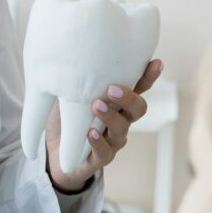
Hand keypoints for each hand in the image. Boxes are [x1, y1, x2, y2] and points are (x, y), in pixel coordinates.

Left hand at [46, 59, 163, 192]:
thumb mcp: (68, 93)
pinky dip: (98, 142)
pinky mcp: (98, 159)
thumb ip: (75, 78)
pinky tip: (90, 133)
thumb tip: (72, 53)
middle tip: (111, 88)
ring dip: (110, 117)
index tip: (156, 63)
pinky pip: (104, 152)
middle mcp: (120, 121)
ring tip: (95, 106)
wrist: (55, 154)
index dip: (148, 77)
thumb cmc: (65, 119)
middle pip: (138, 109)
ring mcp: (112, 141)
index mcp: (116, 103)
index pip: (138, 88)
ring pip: (122, 130)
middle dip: (128, 98)